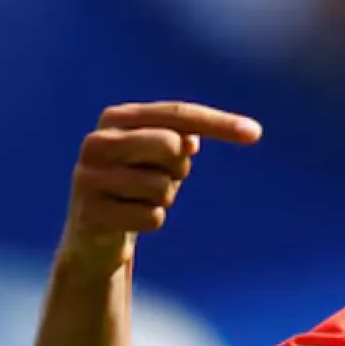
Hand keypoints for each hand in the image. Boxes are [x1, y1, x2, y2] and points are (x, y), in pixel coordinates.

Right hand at [62, 101, 261, 253]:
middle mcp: (97, 142)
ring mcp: (88, 177)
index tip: (256, 133)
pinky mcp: (91, 214)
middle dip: (179, 168)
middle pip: (171, 145)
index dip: (218, 123)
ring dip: (164, 199)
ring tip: (140, 200)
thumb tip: (189, 141)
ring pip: (163, 187)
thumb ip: (181, 137)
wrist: (96, 232)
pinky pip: (153, 217)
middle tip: (164, 178)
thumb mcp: (164, 155)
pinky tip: (130, 219)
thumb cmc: (138, 182)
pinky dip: (153, 221)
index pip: (177, 113)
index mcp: (117, 118)